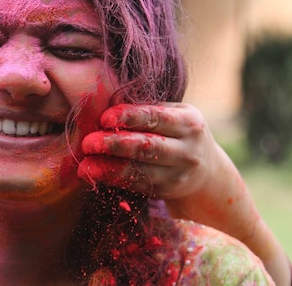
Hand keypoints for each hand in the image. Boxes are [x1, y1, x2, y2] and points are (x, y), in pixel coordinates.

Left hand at [78, 102, 215, 198]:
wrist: (206, 171)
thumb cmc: (178, 132)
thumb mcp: (173, 114)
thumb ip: (146, 109)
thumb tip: (102, 101)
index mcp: (188, 122)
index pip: (156, 117)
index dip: (129, 117)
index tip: (104, 118)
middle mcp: (187, 150)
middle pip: (148, 147)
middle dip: (115, 144)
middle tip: (88, 143)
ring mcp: (178, 174)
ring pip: (140, 170)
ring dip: (109, 167)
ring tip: (85, 165)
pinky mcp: (166, 191)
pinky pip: (136, 185)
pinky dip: (113, 179)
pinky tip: (94, 174)